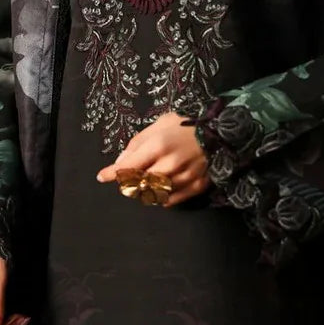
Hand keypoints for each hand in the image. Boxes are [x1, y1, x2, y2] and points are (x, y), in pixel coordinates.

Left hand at [96, 111, 210, 207]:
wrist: (222, 132)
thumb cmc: (187, 126)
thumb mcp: (160, 124)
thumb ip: (138, 142)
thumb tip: (120, 162)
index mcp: (159, 145)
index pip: (129, 165)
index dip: (112, 173)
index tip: (102, 177)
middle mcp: (171, 164)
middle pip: (139, 184)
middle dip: (129, 182)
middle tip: (129, 177)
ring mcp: (184, 177)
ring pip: (153, 194)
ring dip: (145, 190)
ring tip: (146, 181)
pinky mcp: (196, 186)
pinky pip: (171, 201)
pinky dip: (161, 198)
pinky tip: (161, 188)